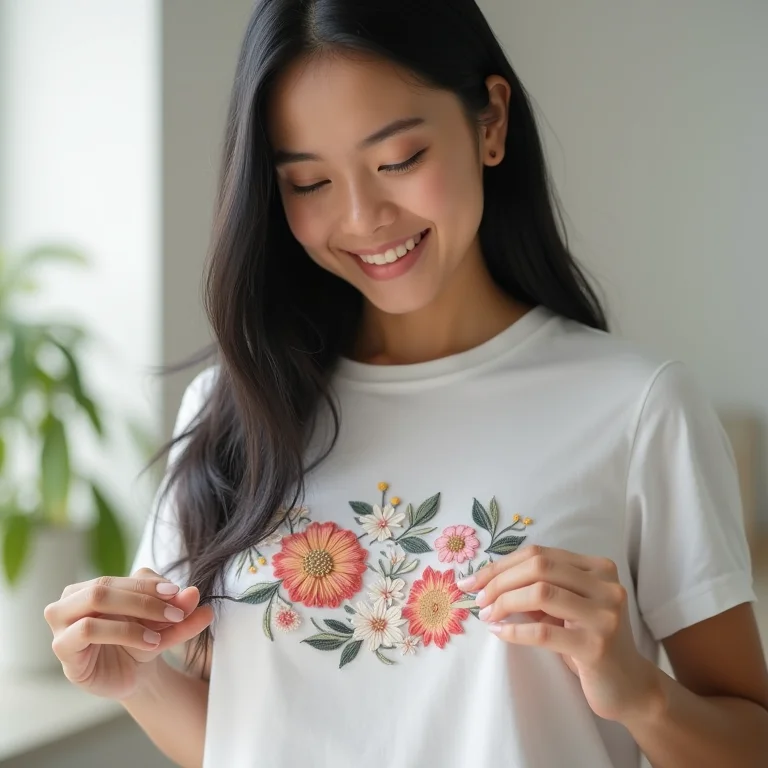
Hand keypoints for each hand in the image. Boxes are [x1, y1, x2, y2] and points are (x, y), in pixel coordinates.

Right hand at [44, 568, 213, 699]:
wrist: (132, 676)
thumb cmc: (140, 641)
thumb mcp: (164, 622)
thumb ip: (180, 608)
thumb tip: (195, 593)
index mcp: (92, 586)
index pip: (126, 576)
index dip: (154, 585)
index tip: (179, 595)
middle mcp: (70, 600)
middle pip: (107, 585)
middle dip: (146, 598)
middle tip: (176, 613)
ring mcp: (62, 623)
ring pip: (97, 601)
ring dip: (136, 615)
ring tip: (160, 636)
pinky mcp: (62, 648)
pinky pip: (87, 629)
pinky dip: (123, 631)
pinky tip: (148, 642)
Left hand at [457, 545, 659, 721]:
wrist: (628, 686)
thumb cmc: (588, 641)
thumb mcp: (565, 607)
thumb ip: (538, 587)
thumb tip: (486, 580)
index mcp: (598, 568)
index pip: (539, 554)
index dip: (501, 565)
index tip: (473, 580)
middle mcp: (606, 585)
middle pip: (538, 567)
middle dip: (499, 580)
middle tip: (478, 599)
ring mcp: (605, 615)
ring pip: (540, 592)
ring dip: (504, 602)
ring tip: (486, 615)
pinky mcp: (597, 646)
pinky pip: (543, 631)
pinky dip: (514, 630)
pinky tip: (499, 633)